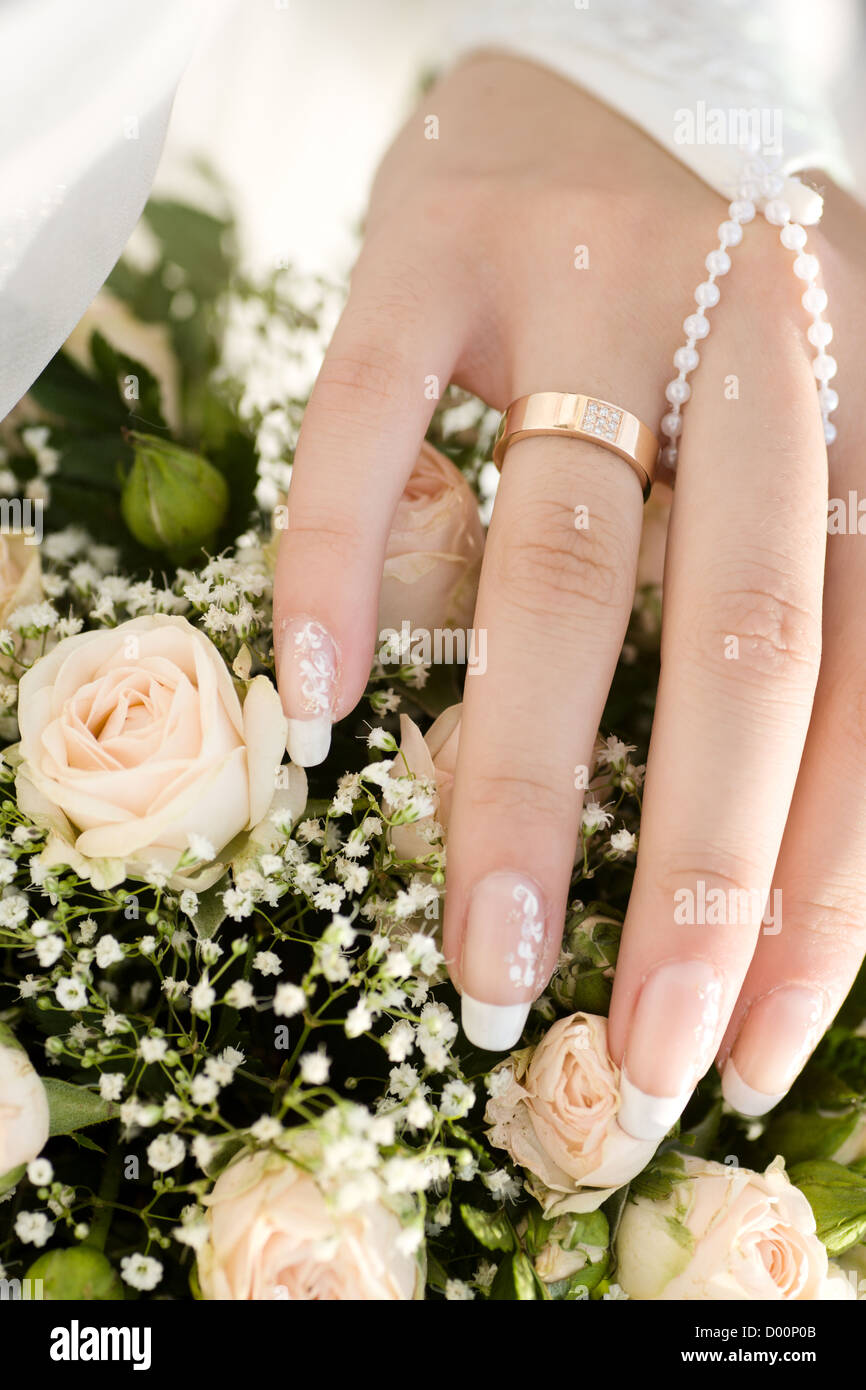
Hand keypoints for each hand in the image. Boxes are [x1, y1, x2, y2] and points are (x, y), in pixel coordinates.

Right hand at [273, 53, 865, 1138]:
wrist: (608, 67)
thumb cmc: (711, 308)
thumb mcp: (798, 444)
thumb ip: (774, 618)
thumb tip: (748, 875)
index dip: (825, 890)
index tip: (755, 1052)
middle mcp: (758, 345)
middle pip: (742, 643)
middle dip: (698, 878)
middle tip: (639, 1056)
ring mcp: (587, 283)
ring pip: (559, 564)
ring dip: (522, 781)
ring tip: (488, 952)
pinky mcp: (428, 248)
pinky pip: (365, 424)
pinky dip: (335, 569)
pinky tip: (313, 703)